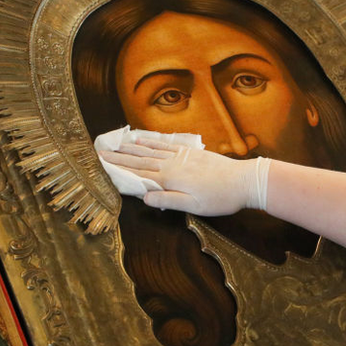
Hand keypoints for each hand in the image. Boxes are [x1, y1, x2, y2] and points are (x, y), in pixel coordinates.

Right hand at [98, 139, 269, 215]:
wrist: (244, 180)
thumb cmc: (219, 198)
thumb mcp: (193, 206)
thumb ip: (168, 200)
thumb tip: (144, 197)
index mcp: (170, 177)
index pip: (138, 172)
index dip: (119, 167)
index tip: (102, 161)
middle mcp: (172, 163)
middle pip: (140, 159)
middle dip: (120, 155)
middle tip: (102, 151)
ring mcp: (181, 155)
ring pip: (151, 150)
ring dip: (132, 147)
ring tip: (117, 143)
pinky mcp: (190, 152)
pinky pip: (164, 145)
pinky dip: (150, 142)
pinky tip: (143, 139)